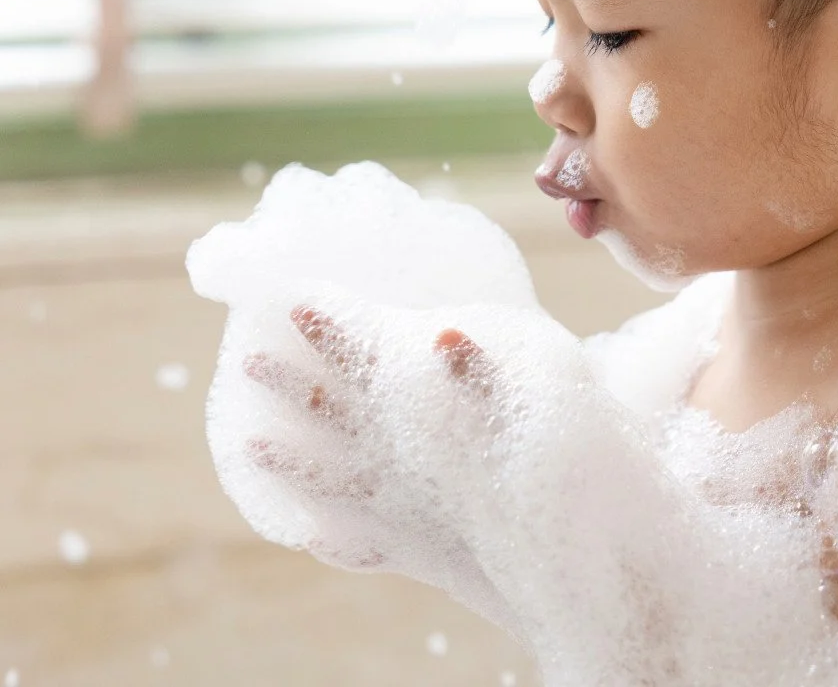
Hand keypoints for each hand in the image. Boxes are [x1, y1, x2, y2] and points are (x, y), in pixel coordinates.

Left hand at [235, 300, 523, 638]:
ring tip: (249, 447)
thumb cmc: (554, 473)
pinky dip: (330, 540)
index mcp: (416, 416)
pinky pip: (358, 543)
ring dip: (288, 459)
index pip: (361, 360)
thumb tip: (446, 336)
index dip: (328, 330)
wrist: (561, 559)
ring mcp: (397, 508)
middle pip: (327, 413)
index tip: (294, 306)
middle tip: (248, 362)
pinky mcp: (414, 550)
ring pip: (327, 477)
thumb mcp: (529, 403)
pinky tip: (308, 538)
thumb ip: (481, 371)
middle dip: (289, 384)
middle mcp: (394, 460)